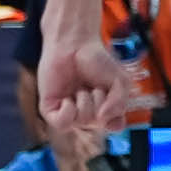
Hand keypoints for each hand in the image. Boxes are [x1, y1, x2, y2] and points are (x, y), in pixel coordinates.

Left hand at [37, 27, 154, 141]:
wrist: (73, 45)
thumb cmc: (97, 61)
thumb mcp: (119, 81)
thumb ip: (120, 102)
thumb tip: (103, 118)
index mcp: (104, 110)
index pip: (114, 126)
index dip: (115, 116)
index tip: (113, 98)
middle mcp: (87, 115)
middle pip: (98, 123)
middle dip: (100, 100)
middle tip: (95, 85)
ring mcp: (68, 113)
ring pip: (82, 121)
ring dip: (85, 100)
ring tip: (81, 87)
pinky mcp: (50, 110)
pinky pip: (62, 123)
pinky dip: (68, 112)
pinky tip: (68, 99)